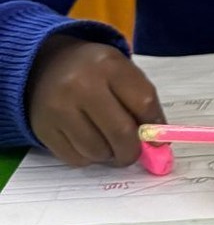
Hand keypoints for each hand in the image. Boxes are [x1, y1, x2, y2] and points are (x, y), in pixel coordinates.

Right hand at [26, 35, 160, 167]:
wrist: (46, 66)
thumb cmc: (93, 72)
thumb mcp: (120, 71)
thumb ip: (140, 101)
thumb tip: (156, 142)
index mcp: (108, 65)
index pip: (144, 103)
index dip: (155, 127)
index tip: (158, 140)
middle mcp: (81, 85)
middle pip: (121, 133)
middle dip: (132, 150)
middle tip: (132, 152)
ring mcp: (59, 108)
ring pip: (98, 152)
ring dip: (109, 155)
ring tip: (107, 142)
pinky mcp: (44, 129)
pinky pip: (76, 159)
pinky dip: (88, 158)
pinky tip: (87, 142)